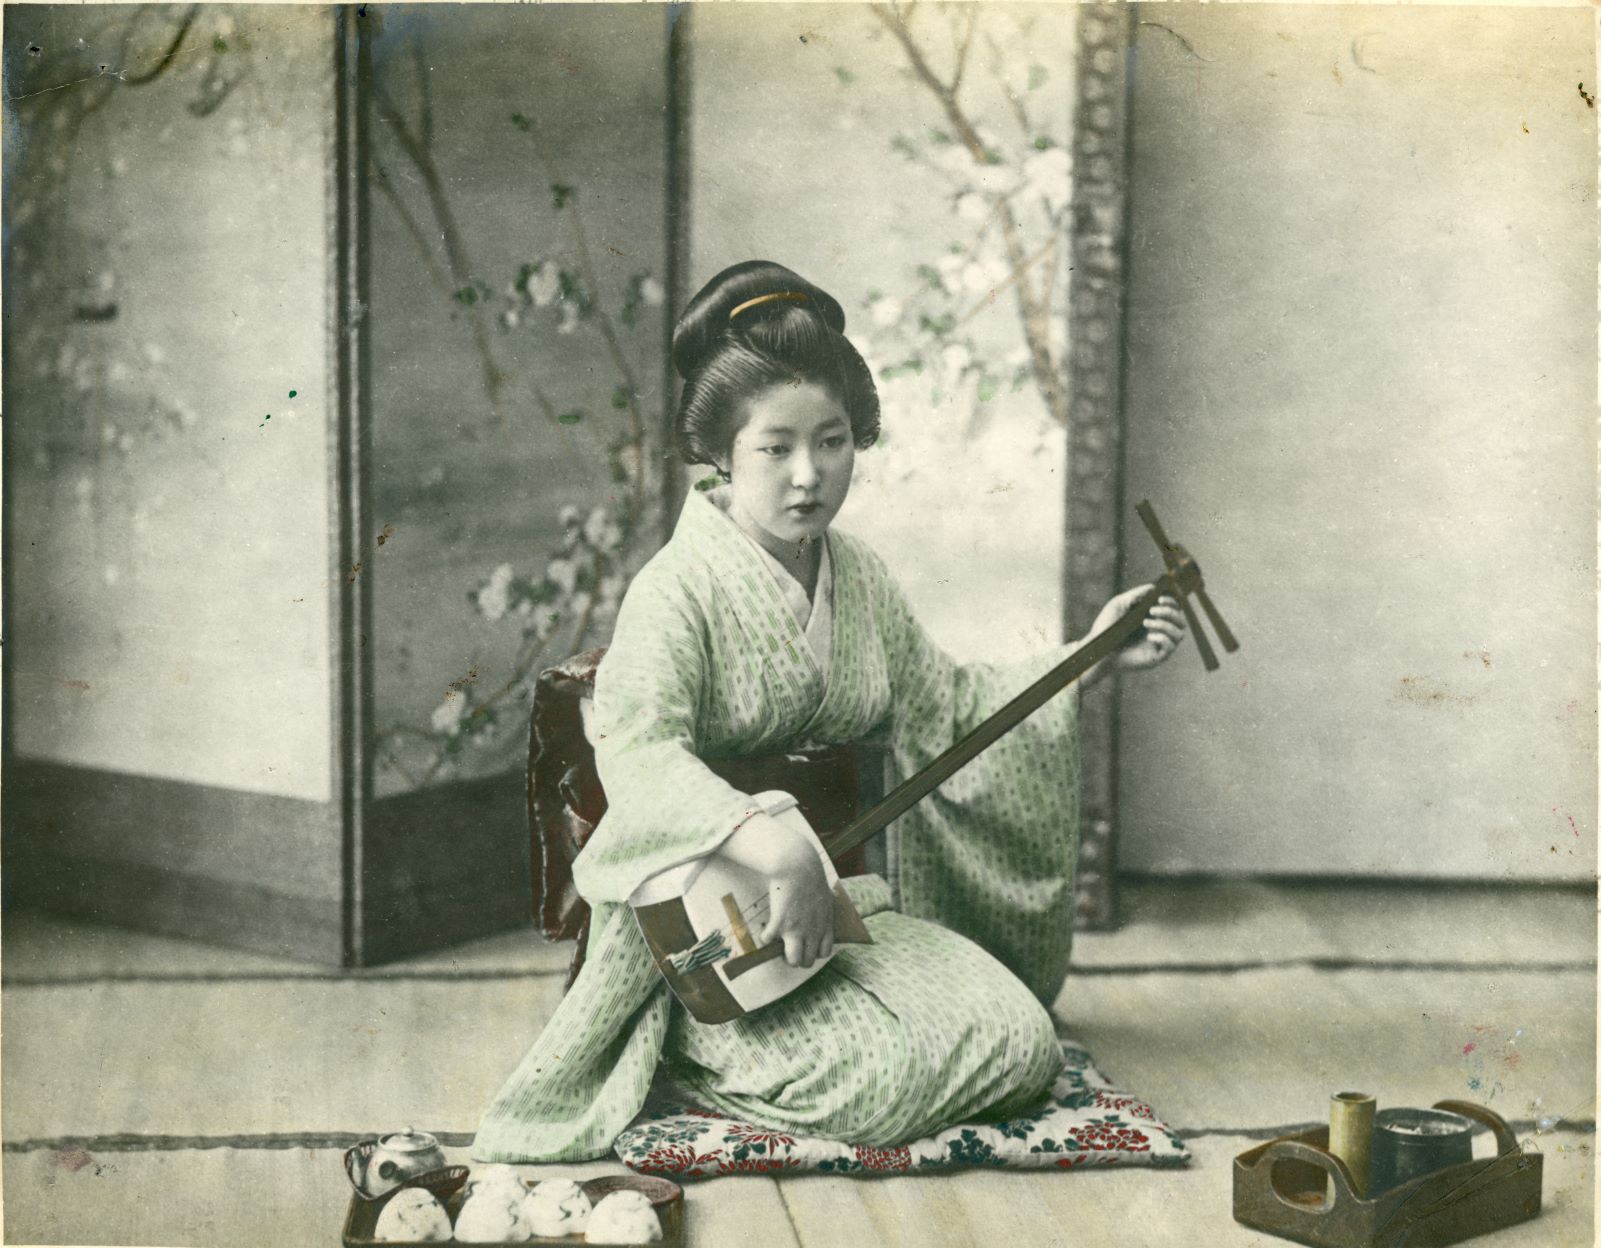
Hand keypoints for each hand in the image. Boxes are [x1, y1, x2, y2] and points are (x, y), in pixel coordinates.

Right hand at [758, 837, 835, 967]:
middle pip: (808, 961)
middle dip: (798, 957)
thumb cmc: (811, 876)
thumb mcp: (826, 892)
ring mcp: (796, 929)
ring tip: (778, 945)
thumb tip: (832, 895)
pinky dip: (764, 939)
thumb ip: (828, 901)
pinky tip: (765, 931)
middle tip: (789, 947)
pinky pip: (768, 942)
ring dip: (784, 956)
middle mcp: (812, 931)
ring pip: (793, 960)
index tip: (805, 944)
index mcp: (825, 925)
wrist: (798, 866)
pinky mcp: (779, 923)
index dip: (813, 952)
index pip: (823, 953)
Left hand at [1091, 584, 1187, 672]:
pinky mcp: (1156, 658)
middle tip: (1152, 611)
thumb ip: (1136, 594)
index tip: (1160, 598)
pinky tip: (1150, 636)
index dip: (1171, 602)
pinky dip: (1163, 638)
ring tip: (1146, 623)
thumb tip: (1153, 587)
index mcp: (1153, 618)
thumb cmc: (1106, 628)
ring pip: (1179, 634)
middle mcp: (1159, 631)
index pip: (1173, 609)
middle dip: (1169, 612)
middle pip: (1180, 620)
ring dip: (1165, 625)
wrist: (1097, 650)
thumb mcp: (1119, 605)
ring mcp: (1158, 645)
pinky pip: (1170, 647)